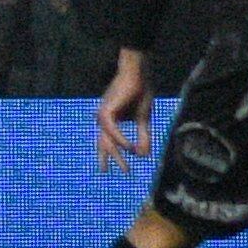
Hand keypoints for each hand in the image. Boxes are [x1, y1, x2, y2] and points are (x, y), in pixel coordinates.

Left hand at [96, 50, 154, 170]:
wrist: (138, 73)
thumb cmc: (140, 92)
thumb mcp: (142, 119)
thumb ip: (142, 136)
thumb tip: (143, 155)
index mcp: (111, 119)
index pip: (106, 141)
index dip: (107, 156)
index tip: (109, 170)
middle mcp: (104, 118)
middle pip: (104, 143)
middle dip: (112, 160)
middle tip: (123, 173)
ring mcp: (104, 114)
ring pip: (107, 140)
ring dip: (117, 154)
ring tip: (126, 168)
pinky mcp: (106, 111)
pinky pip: (112, 130)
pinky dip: (121, 140)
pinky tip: (130, 148)